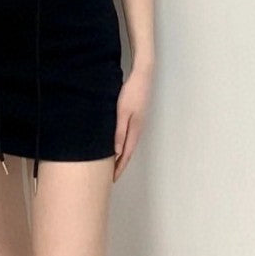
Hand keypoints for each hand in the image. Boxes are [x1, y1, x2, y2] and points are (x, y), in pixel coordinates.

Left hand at [113, 66, 150, 181]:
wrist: (142, 76)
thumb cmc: (131, 93)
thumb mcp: (122, 113)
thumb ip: (119, 132)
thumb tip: (116, 152)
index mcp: (135, 130)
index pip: (126, 154)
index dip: (119, 167)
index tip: (112, 178)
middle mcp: (138, 129)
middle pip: (128, 151)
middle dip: (120, 164)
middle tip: (111, 176)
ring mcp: (139, 123)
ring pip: (129, 144)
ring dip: (122, 155)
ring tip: (113, 164)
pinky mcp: (137, 117)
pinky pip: (129, 136)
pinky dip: (123, 144)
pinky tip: (118, 144)